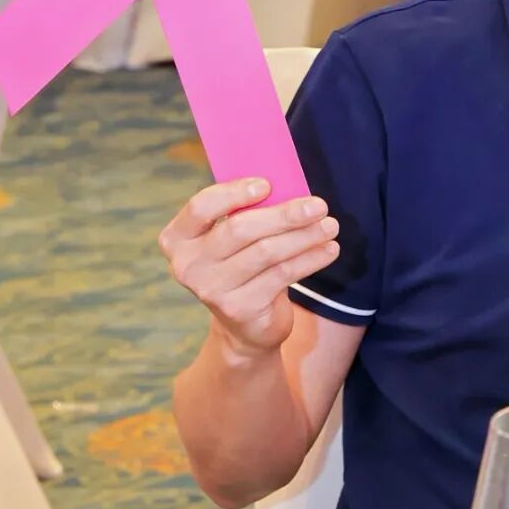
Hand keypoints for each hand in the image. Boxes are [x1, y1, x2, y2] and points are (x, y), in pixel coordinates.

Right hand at [159, 179, 339, 354]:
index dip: (233, 193)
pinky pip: (282, 274)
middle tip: (319, 205)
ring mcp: (211, 289)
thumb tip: (288, 184)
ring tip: (331, 226)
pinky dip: (310, 259)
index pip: (201, 207)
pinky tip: (329, 249)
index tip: (267, 184)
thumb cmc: (241, 264)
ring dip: (304, 236)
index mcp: (178, 238)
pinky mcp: (239, 308)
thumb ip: (247, 211)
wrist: (245, 324)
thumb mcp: (235, 238)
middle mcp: (188, 265)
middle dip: (284, 214)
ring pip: (266, 252)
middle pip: (240, 229)